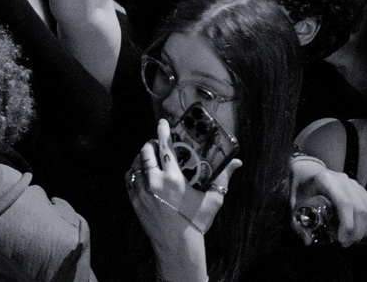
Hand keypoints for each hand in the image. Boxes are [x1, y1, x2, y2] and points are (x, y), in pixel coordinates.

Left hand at [128, 118, 238, 261]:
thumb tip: (237, 163)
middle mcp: (155, 181)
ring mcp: (142, 191)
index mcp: (174, 178)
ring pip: (136, 163)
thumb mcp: (213, 200)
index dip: (162, 131)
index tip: (162, 122)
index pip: (165, 147)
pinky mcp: (134, 200)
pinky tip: (141, 171)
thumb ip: (223, 179)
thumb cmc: (196, 222)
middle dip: (151, 143)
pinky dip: (134, 170)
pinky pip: (129, 178)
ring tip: (150, 156)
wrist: (177, 245)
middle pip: (146, 151)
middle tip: (157, 143)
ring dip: (142, 156)